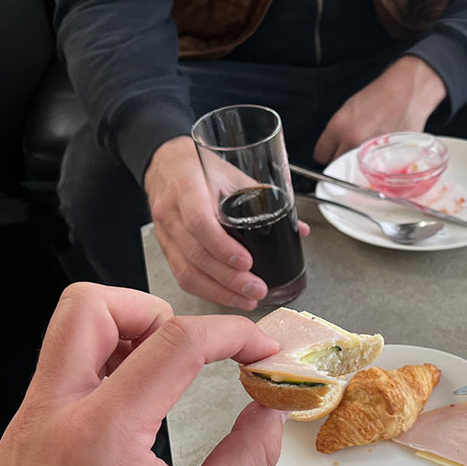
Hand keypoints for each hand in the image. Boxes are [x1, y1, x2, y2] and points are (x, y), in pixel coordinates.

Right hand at [145, 137, 308, 309]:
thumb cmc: (198, 167)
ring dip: (219, 291)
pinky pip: (182, 276)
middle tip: (256, 289)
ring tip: (247, 299)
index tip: (247, 262)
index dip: (222, 246)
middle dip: (228, 278)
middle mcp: (171, 212)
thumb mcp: (232, 174)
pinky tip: (227, 297)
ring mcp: (165, 233)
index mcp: (187, 188)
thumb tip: (301, 229)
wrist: (166, 166)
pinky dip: (206, 291)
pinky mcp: (166, 249)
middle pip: (196, 254)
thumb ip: (265, 200)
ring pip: (187, 271)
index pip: (199, 222)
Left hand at [313, 56, 446, 164]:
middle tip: (352, 150)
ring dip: (359, 164)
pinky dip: (377, 165)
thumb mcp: (350, 108)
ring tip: (369, 151)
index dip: (327, 153)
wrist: (408, 92)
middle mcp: (353, 141)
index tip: (331, 152)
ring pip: (356, 170)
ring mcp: (371, 152)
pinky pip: (376, 169)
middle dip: (342, 160)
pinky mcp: (387, 158)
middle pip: (337, 164)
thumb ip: (339, 130)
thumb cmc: (382, 95)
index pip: (321, 154)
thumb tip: (335, 143)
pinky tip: (382, 152)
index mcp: (340, 127)